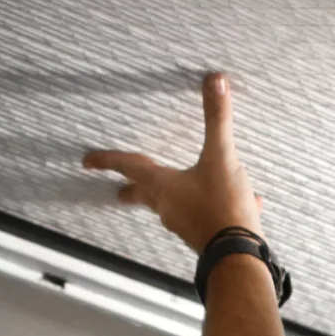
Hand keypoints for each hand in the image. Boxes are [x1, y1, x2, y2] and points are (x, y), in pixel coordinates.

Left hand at [83, 73, 261, 254]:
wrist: (239, 255)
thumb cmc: (224, 207)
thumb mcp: (222, 158)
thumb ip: (217, 119)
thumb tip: (216, 80)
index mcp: (164, 186)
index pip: (128, 167)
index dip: (107, 160)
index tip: (87, 161)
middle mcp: (169, 207)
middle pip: (143, 195)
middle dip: (130, 190)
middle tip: (117, 191)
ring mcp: (186, 225)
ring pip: (173, 207)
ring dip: (173, 197)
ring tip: (183, 190)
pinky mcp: (206, 236)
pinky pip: (205, 217)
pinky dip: (216, 207)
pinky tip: (247, 203)